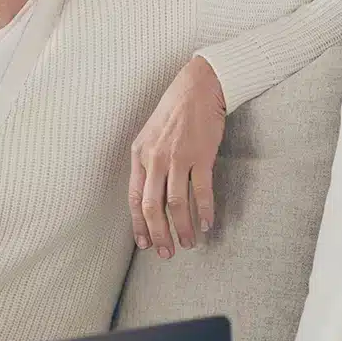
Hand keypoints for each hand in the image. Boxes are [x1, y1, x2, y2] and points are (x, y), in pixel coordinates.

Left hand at [129, 55, 226, 258]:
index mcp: (139, 155)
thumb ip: (147, 163)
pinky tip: (207, 225)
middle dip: (159, 234)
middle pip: (152, 206)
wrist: (198, 87)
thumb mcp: (150, 136)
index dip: (138, 224)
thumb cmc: (174, 112)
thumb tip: (150, 194)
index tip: (144, 244)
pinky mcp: (201, 155)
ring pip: (176, 203)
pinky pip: (201, 191)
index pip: (134, 198)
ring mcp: (178, 157)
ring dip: (182, 228)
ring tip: (189, 243)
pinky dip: (205, 211)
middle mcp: (155, 158)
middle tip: (167, 253)